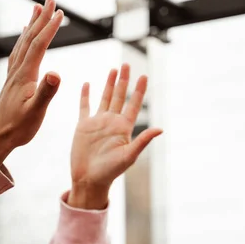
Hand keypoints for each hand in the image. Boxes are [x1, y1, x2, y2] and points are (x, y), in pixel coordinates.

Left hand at [0, 0, 63, 164]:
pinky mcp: (12, 82)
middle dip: (41, 18)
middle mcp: (17, 71)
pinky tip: (24, 38)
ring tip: (36, 9)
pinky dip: (23, 40)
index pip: (39, 45)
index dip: (49, 28)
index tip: (60, 13)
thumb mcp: (36, 112)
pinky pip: (18, 54)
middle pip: (29, 38)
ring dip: (31, 25)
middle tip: (50, 0)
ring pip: (22, 43)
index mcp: (25, 76)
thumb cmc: (18, 128)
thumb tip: (56, 72)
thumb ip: (46, 92)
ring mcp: (13, 75)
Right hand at [68, 64, 162, 209]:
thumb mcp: (129, 156)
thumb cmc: (110, 171)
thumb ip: (142, 141)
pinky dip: (85, 95)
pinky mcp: (83, 126)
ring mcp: (97, 123)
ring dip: (109, 84)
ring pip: (104, 98)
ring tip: (113, 69)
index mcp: (124, 128)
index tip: (144, 75)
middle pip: (119, 96)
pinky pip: (84, 106)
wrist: (89, 179)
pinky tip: (87, 84)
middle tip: (127, 64)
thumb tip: (160, 129)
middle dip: (124, 80)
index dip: (139, 90)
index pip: (134, 104)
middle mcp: (112, 122)